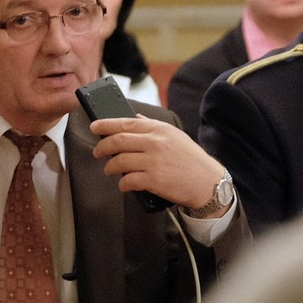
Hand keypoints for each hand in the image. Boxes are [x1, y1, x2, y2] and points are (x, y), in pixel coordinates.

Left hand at [90, 115, 225, 209]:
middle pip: (118, 141)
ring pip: (120, 161)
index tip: (94, 126)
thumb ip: (153, 126)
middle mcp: (155, 143)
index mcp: (160, 129)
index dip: (106, 124)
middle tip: (97, 152)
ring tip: (109, 170)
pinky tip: (123, 185)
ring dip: (110, 167)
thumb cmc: (191, 160)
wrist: (208, 182)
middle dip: (102, 147)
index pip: (126, 122)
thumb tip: (134, 117)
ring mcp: (154, 162)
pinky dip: (122, 184)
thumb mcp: (174, 136)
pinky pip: (128, 180)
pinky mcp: (154, 181)